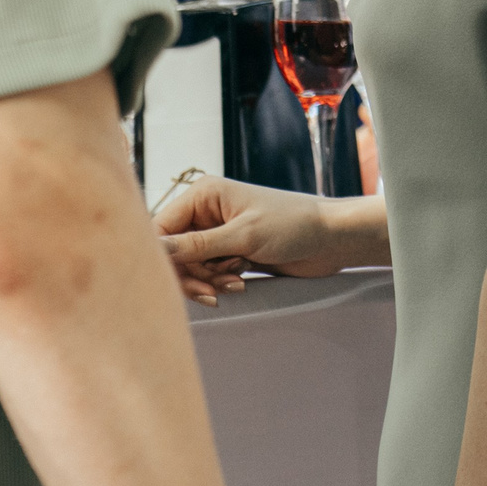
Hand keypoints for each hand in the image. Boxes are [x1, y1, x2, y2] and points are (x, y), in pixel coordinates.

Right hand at [155, 176, 349, 303]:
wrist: (330, 239)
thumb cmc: (292, 225)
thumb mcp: (242, 236)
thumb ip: (197, 246)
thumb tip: (156, 250)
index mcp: (203, 195)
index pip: (161, 229)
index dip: (164, 258)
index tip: (180, 280)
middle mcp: (205, 212)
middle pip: (173, 252)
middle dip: (192, 274)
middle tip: (213, 290)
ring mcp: (217, 233)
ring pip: (191, 267)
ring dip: (209, 281)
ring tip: (235, 283)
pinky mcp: (229, 252)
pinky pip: (208, 273)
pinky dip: (219, 283)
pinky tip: (240, 284)